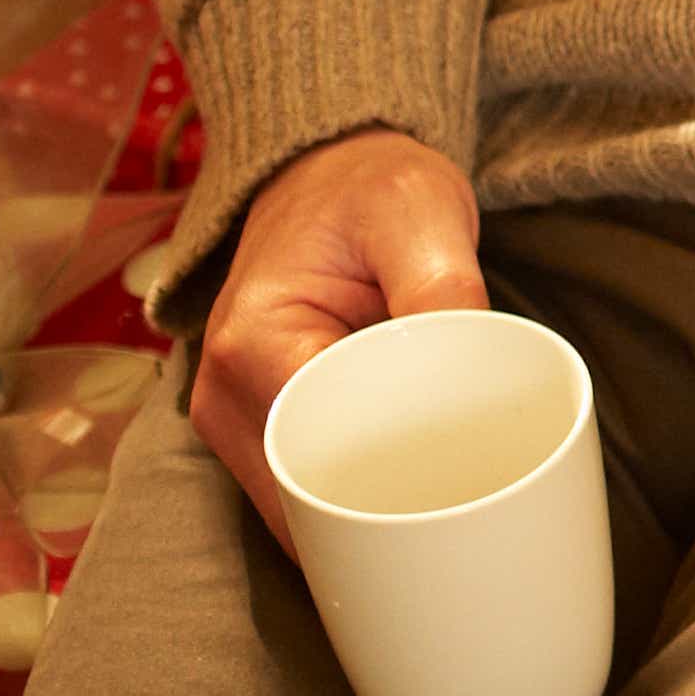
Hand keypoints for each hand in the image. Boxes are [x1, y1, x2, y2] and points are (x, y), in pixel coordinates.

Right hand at [191, 127, 485, 548]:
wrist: (332, 173)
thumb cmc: (371, 188)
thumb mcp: (417, 212)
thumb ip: (439, 285)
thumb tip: (466, 364)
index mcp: (253, 348)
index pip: (318, 457)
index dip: (390, 486)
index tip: (460, 499)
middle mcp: (226, 395)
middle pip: (305, 500)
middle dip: (380, 521)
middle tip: (468, 522)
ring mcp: (238, 419)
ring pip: (302, 507)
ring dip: (368, 515)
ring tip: (448, 514)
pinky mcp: (265, 425)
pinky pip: (307, 486)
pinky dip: (356, 497)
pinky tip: (414, 502)